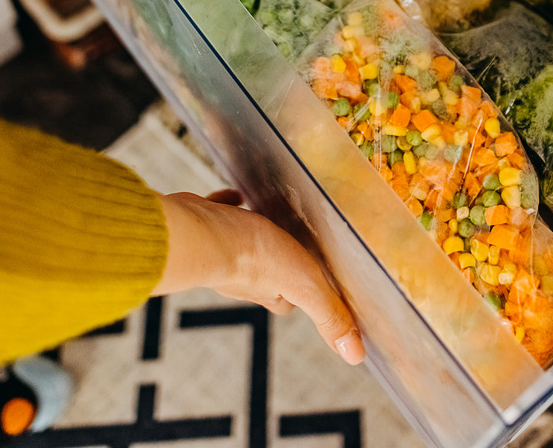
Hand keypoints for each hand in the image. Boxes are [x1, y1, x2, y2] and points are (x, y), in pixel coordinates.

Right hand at [154, 190, 364, 364]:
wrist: (198, 231)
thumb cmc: (250, 257)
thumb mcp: (306, 286)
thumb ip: (329, 316)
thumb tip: (354, 355)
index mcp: (269, 291)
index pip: (289, 301)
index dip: (303, 293)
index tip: (315, 283)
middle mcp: (242, 275)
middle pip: (265, 273)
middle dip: (277, 261)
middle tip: (294, 242)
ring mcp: (221, 249)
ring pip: (240, 244)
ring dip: (253, 234)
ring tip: (267, 217)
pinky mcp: (205, 224)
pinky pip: (219, 215)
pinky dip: (228, 208)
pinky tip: (236, 196)